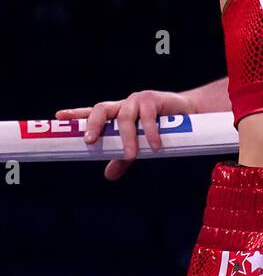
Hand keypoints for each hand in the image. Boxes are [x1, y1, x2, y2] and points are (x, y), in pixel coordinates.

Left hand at [54, 90, 193, 181]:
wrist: (188, 112)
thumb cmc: (159, 127)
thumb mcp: (138, 144)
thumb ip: (122, 158)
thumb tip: (108, 176)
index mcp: (116, 114)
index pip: (93, 112)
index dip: (76, 113)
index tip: (59, 116)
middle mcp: (123, 105)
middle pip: (102, 109)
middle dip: (93, 123)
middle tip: (89, 141)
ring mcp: (138, 100)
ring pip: (125, 117)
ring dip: (127, 137)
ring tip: (131, 155)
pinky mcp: (154, 99)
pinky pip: (148, 116)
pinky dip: (150, 132)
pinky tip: (154, 146)